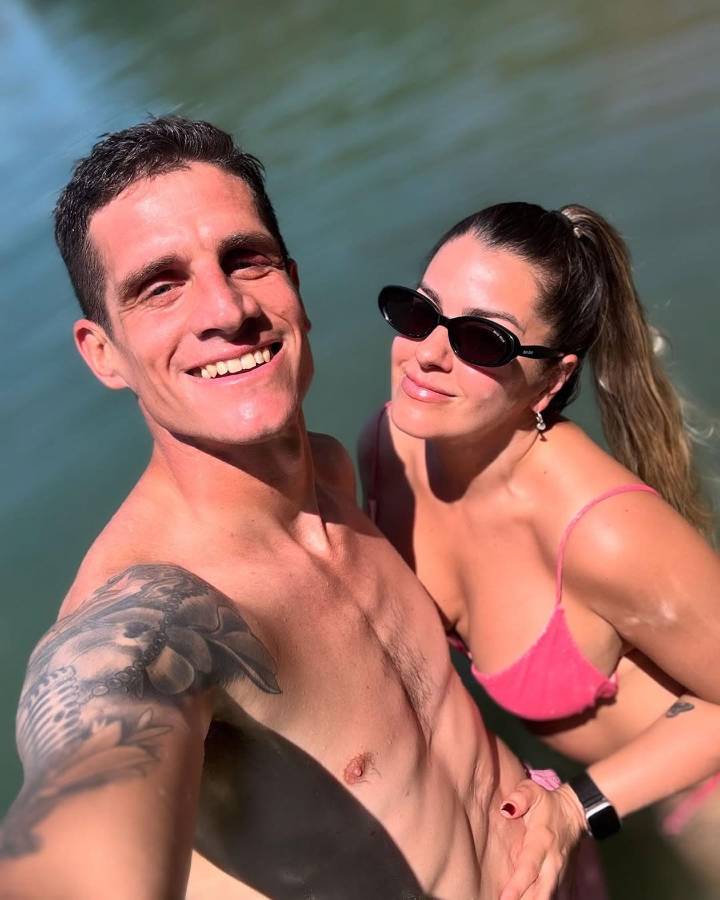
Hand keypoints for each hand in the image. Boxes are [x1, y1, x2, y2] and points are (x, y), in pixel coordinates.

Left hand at [499, 779, 585, 899]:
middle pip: (539, 891)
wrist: (576, 812)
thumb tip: (506, 809)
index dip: (517, 885)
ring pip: (546, 896)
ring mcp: (559, 873)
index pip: (529, 868)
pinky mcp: (561, 879)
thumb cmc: (548, 802)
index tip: (505, 898)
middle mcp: (552, 862)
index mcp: (541, 842)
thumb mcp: (533, 791)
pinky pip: (551, 895)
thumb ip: (520, 797)